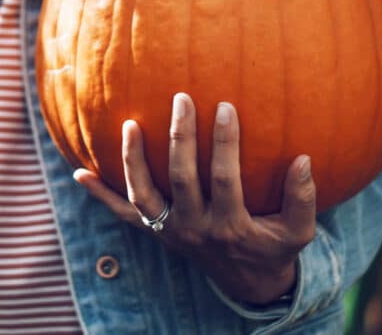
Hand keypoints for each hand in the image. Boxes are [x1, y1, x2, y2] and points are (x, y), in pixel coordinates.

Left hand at [74, 93, 315, 304]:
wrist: (246, 283)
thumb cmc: (273, 248)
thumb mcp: (298, 232)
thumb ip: (303, 199)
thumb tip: (303, 160)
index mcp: (230, 227)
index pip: (224, 178)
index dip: (224, 142)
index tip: (225, 106)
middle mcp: (194, 230)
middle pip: (180, 179)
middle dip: (181, 137)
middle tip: (181, 99)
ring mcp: (169, 232)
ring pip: (144, 195)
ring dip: (133, 160)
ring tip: (129, 124)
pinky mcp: (154, 233)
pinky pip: (121, 215)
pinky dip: (99, 196)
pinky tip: (78, 173)